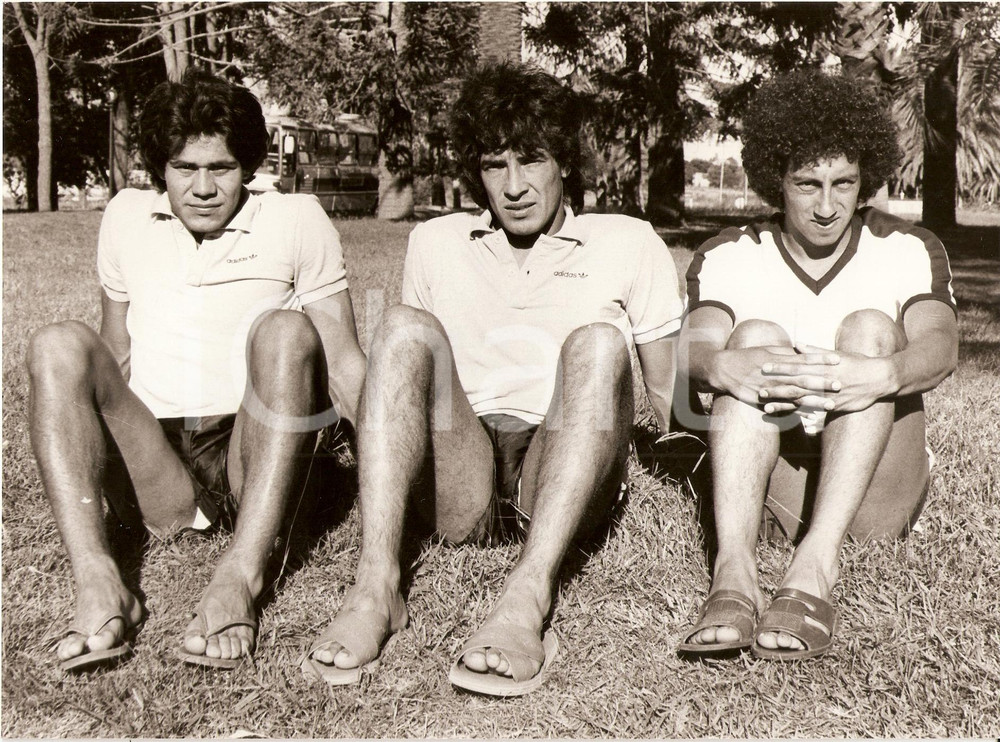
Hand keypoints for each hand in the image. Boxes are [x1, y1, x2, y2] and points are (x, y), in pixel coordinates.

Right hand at [712, 345, 841, 413]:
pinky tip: (811, 417)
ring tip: (830, 405)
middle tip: (839, 384)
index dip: (821, 358)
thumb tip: (803, 350)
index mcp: (779, 359)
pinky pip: (784, 407)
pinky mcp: (765, 400)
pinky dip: (797, 412)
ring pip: (796, 395)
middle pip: (803, 378)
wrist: (725, 370)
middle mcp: (777, 374)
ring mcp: (771, 388)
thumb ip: (786, 352)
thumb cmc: (748, 357)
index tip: (837, 359)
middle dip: (822, 382)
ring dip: (814, 401)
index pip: (804, 358)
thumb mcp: (767, 349)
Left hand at [760, 345, 894, 412]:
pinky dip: (801, 414)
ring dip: (783, 404)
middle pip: (795, 384)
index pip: (796, 365)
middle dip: (776, 387)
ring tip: (767, 407)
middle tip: (758, 389)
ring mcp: (828, 395)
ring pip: (802, 400)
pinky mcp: (834, 406)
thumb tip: (796, 344)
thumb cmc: (856, 363)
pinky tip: (788, 417)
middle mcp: (823, 380)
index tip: (763, 367)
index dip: (779, 367)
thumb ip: (813, 351)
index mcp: (822, 366)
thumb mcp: (835, 354)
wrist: (879, 378)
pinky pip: (814, 411)